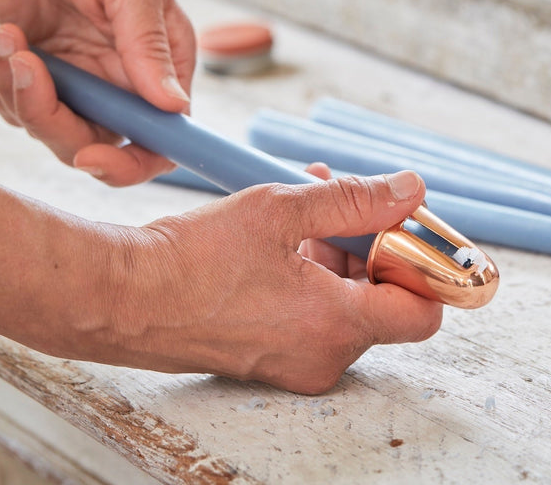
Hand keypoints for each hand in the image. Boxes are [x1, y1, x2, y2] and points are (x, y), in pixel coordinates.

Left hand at [0, 0, 195, 186]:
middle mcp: (125, 85)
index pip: (164, 138)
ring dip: (19, 93)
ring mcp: (81, 88)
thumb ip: (149, 42)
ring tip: (8, 38)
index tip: (90, 155)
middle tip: (27, 69)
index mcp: (163, 63)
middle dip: (54, 121)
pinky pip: (16, 112)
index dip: (134, 162)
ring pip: (52, 134)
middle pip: (100, 148)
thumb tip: (174, 106)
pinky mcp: (40, 83)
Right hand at [95, 170, 441, 393]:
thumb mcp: (278, 209)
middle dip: (366, 241)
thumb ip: (353, 199)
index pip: (423, 308)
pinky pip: (309, 315)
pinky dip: (307, 274)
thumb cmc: (193, 259)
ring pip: (342, 303)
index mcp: (336, 324)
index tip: (401, 225)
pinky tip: (279, 233)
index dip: (419, 260)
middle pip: (379, 299)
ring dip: (333, 250)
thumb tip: (408, 188)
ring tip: (301, 201)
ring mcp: (294, 362)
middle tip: (340, 197)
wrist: (127, 298)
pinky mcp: (268, 357)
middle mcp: (323, 356)